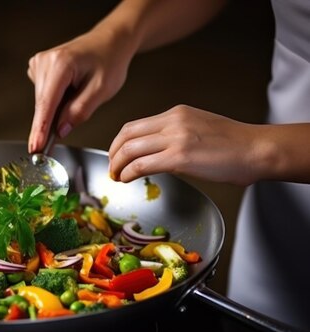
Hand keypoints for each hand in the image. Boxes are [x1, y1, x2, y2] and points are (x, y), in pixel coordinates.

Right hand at [27, 28, 133, 152]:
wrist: (110, 42)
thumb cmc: (109, 60)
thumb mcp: (101, 90)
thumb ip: (79, 111)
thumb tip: (61, 129)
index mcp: (61, 64)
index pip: (46, 104)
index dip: (40, 129)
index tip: (36, 148)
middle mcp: (45, 61)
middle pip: (42, 104)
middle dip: (51, 122)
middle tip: (64, 132)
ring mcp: (39, 63)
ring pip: (42, 101)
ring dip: (56, 108)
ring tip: (77, 95)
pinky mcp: (38, 67)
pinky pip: (42, 95)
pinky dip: (54, 100)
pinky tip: (69, 91)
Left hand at [108, 105, 262, 185]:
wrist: (258, 149)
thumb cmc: (235, 144)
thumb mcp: (200, 127)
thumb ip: (176, 134)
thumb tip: (157, 151)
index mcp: (177, 113)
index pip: (135, 125)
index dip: (120, 142)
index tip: (116, 154)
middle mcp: (173, 121)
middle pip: (127, 135)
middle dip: (113, 153)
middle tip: (112, 167)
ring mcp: (175, 138)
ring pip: (130, 150)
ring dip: (118, 165)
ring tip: (117, 176)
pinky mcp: (179, 157)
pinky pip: (142, 165)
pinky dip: (128, 173)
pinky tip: (127, 179)